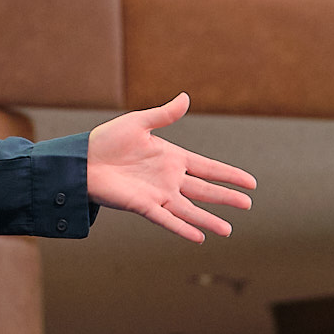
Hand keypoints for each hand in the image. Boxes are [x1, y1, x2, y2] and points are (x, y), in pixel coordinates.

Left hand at [85, 94, 254, 242]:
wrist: (82, 160)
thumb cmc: (108, 140)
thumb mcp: (139, 123)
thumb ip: (164, 115)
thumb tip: (186, 97)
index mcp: (172, 158)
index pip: (208, 168)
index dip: (229, 175)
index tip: (251, 183)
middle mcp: (169, 179)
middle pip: (204, 190)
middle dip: (226, 198)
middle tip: (248, 205)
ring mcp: (158, 194)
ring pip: (189, 210)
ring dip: (208, 219)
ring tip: (228, 230)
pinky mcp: (143, 206)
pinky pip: (167, 219)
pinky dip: (182, 227)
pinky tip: (199, 236)